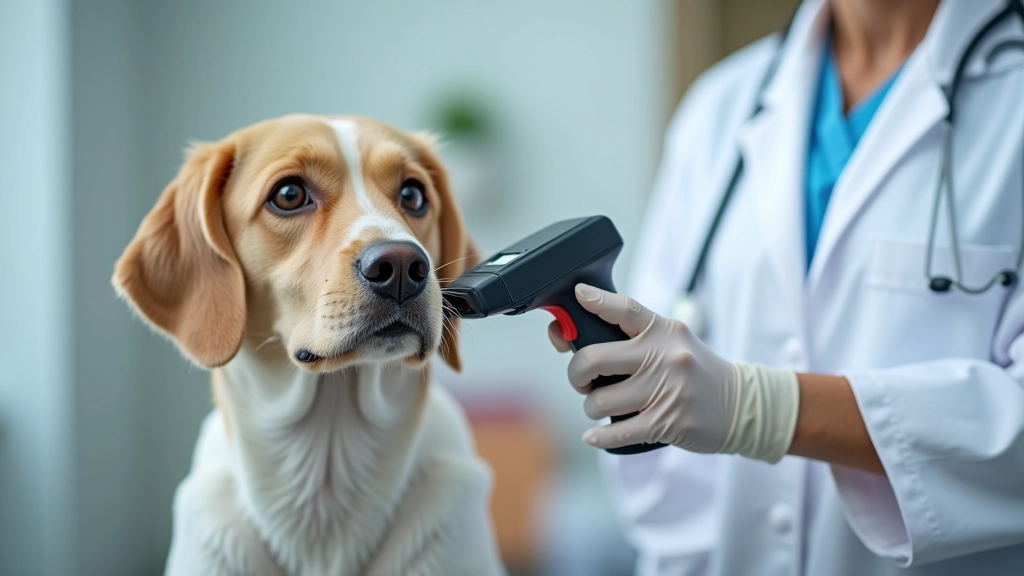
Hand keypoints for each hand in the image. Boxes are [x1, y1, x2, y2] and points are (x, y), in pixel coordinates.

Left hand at [549, 284, 799, 461]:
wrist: (742, 404)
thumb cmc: (695, 372)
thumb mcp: (674, 343)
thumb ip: (637, 338)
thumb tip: (583, 339)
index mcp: (665, 332)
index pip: (626, 309)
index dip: (598, 301)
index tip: (580, 295)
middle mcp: (664, 357)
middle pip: (594, 359)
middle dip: (577, 374)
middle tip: (582, 380)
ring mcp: (666, 390)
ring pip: (600, 401)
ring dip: (592, 407)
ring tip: (602, 407)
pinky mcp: (667, 422)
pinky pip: (618, 432)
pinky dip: (599, 436)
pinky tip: (594, 435)